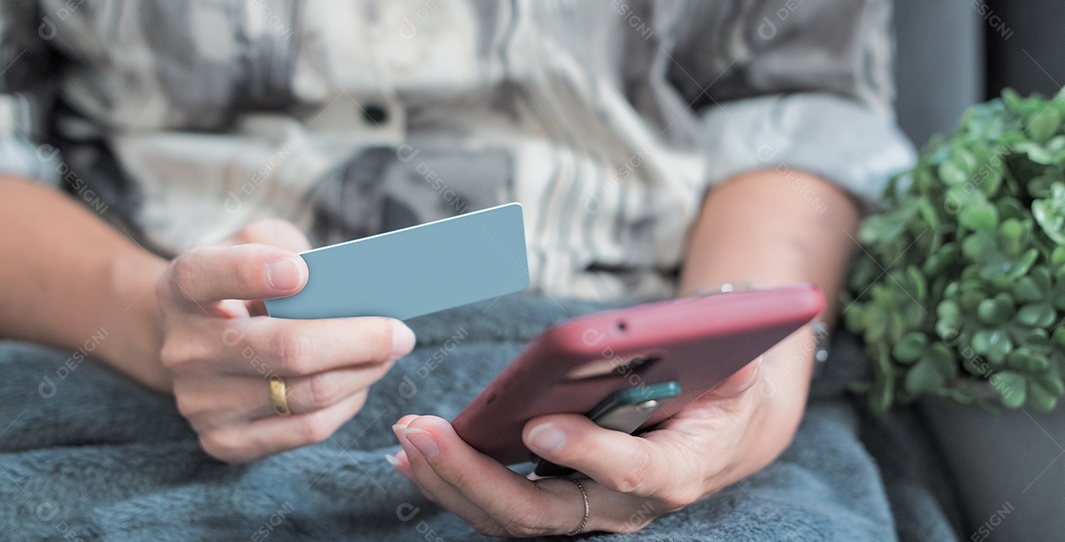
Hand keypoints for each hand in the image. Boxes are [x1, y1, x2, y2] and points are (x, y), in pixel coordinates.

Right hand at [156, 219, 415, 461]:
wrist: (200, 344)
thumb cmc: (246, 285)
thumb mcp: (258, 246)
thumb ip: (293, 249)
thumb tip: (353, 284)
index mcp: (183, 287)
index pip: (207, 274)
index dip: (253, 271)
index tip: (302, 272)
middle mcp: (184, 348)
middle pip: (286, 348)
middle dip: (359, 340)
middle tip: (401, 332)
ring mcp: (200, 402)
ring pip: (307, 394)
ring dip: (363, 373)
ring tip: (390, 354)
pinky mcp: (223, 442)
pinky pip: (306, 429)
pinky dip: (346, 404)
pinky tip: (361, 382)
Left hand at [388, 329, 814, 536]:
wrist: (723, 429)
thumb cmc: (726, 390)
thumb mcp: (735, 366)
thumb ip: (711, 354)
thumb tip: (658, 332)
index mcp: (679, 468)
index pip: (635, 474)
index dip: (590, 454)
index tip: (539, 427)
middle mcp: (626, 504)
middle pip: (545, 513)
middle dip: (478, 477)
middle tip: (426, 434)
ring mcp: (588, 507)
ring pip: (511, 517)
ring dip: (452, 482)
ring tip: (407, 440)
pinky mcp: (558, 498)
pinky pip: (500, 504)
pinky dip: (455, 482)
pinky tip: (416, 454)